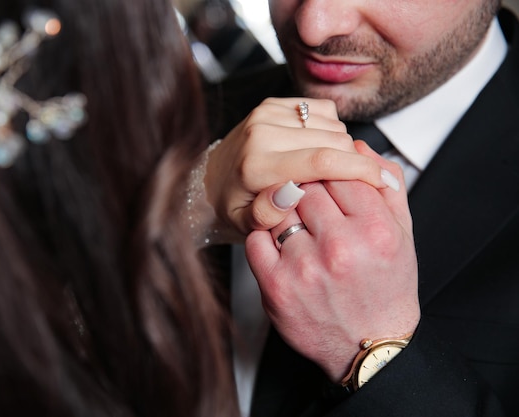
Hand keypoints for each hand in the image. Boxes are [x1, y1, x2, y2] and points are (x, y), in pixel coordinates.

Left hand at [204, 97, 396, 237]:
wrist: (209, 177)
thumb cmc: (232, 206)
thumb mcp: (245, 225)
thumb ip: (268, 215)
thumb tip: (294, 192)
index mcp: (256, 164)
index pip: (321, 160)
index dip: (359, 169)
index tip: (383, 181)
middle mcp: (261, 131)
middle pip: (333, 140)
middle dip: (351, 162)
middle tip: (349, 184)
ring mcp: (267, 112)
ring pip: (332, 124)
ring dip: (340, 146)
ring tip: (326, 171)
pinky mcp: (273, 103)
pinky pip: (323, 111)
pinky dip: (329, 130)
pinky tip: (316, 149)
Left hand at [245, 141, 419, 381]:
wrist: (369, 348)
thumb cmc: (387, 287)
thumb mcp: (403, 234)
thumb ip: (386, 185)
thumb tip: (359, 147)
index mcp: (375, 229)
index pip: (341, 170)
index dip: (332, 170)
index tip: (328, 180)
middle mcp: (340, 247)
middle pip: (307, 185)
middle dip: (308, 187)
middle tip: (311, 201)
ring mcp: (304, 268)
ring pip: (279, 207)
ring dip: (285, 209)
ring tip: (298, 223)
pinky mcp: (276, 287)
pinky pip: (257, 238)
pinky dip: (265, 234)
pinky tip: (281, 242)